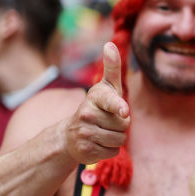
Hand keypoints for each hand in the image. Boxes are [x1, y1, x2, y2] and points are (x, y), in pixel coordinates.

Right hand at [62, 42, 129, 163]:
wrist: (71, 135)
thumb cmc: (97, 107)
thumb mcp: (106, 88)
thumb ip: (111, 67)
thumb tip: (110, 44)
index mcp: (95, 98)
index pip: (110, 101)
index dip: (118, 106)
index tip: (124, 110)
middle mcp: (86, 114)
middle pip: (124, 124)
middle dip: (121, 125)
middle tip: (108, 121)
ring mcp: (84, 133)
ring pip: (120, 139)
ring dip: (117, 138)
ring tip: (103, 132)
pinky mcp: (85, 151)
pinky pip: (113, 151)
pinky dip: (110, 149)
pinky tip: (98, 143)